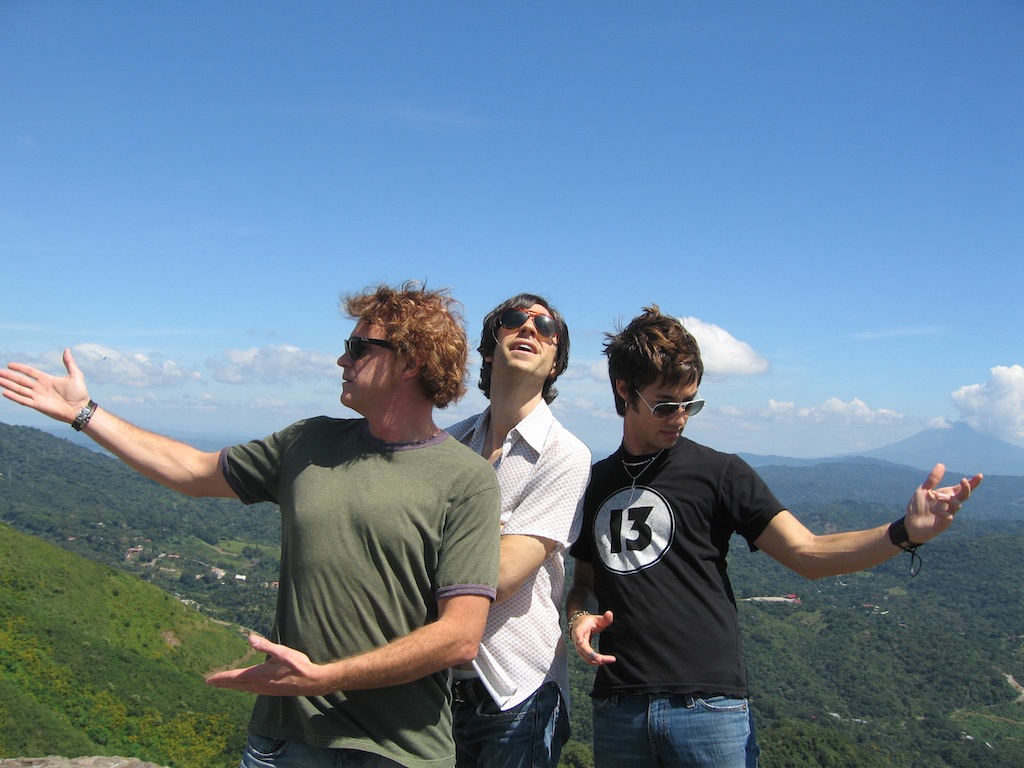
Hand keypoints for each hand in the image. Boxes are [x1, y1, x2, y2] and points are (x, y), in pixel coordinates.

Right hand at [0, 348, 90, 423]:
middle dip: (9, 376)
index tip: (9, 365)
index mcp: (47, 380)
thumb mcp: (75, 375)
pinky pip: (23, 400)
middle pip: (21, 380)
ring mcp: (38, 397)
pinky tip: (4, 392)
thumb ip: (69, 363)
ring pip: (19, 389)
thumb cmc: (79, 393)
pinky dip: (14, 396)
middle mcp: (40, 388)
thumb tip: (67, 349)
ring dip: (8, 384)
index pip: (30, 372)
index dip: (20, 368)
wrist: (80, 408)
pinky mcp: (38, 405)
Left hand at [206, 635, 332, 696]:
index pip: (234, 677)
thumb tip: (249, 637)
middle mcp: (258, 685)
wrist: (311, 682)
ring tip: (222, 684)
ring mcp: (264, 690)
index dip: (221, 678)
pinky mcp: (270, 691)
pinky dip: (241, 688)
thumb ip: (265, 645)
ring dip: (231, 686)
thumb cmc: (297, 666)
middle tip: (210, 682)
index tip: (208, 680)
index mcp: (259, 675)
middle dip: (222, 683)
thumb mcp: (282, 652)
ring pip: (242, 688)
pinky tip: (243, 686)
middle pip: (235, 685)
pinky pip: (250, 690)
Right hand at [569, 610, 616, 665]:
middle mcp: (577, 640)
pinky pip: (589, 660)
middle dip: (592, 655)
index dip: (578, 638)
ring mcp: (579, 648)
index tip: (580, 642)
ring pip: (586, 657)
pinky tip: (606, 660)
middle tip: (602, 659)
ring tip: (610, 660)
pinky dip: (596, 662)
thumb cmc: (588, 622)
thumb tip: (610, 613)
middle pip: (583, 649)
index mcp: (580, 629)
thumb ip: (604, 618)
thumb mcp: (596, 618)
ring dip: (597, 661)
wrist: (579, 626)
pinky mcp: (582, 653)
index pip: (578, 634)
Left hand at [904, 463, 982, 542]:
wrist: (909, 524)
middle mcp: (949, 504)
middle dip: (966, 488)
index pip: (961, 488)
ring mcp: (948, 514)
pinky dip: (942, 512)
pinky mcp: (943, 524)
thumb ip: (933, 479)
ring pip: (957, 505)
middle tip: (963, 480)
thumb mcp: (923, 490)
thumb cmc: (918, 507)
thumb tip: (941, 464)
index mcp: (946, 495)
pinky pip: (949, 517)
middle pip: (964, 496)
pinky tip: (932, 510)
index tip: (980, 475)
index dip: (972, 483)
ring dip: (948, 498)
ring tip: (935, 496)